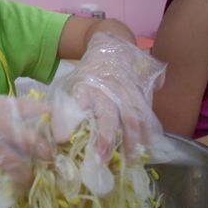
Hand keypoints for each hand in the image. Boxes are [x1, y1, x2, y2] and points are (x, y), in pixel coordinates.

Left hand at [51, 32, 165, 162]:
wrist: (113, 47)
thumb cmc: (88, 74)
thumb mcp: (70, 85)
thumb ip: (64, 109)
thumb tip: (59, 137)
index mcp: (85, 87)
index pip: (75, 104)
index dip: (67, 120)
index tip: (62, 138)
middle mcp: (107, 89)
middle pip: (108, 116)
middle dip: (106, 139)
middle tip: (102, 160)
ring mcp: (127, 89)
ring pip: (132, 117)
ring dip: (132, 140)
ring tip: (129, 159)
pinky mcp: (142, 90)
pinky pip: (147, 112)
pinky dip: (149, 130)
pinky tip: (148, 144)